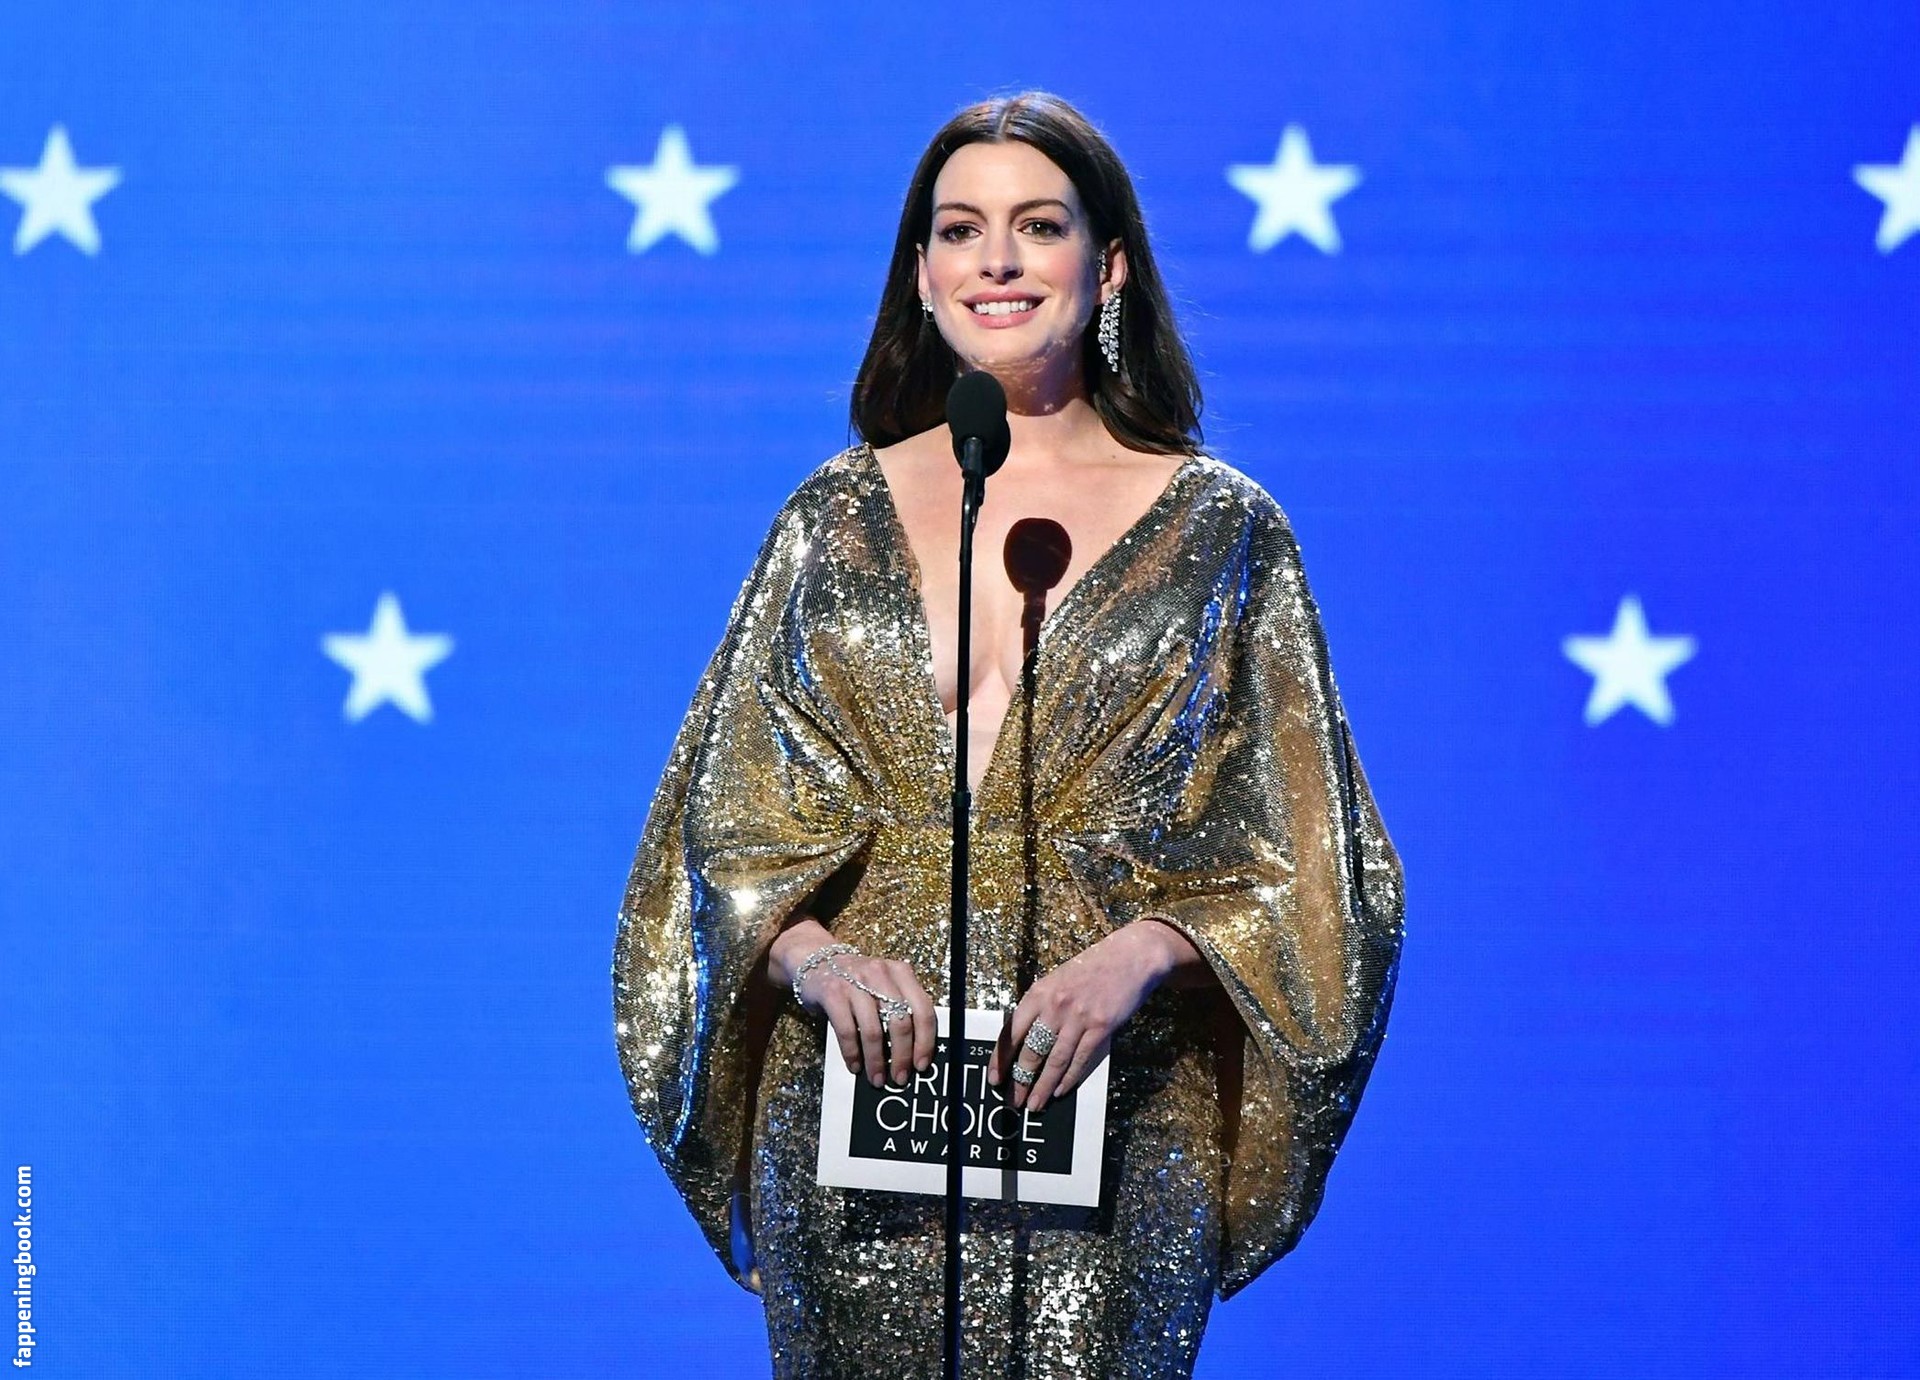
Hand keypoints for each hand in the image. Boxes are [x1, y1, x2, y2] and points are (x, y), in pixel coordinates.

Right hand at [769, 919, 934, 1087]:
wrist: (817, 960)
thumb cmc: (857, 981)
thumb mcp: (885, 985)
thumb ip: (901, 1008)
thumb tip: (914, 1053)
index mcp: (901, 972)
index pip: (923, 1009)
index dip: (925, 1041)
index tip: (922, 1065)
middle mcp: (880, 974)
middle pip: (900, 1022)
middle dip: (901, 1057)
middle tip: (899, 1078)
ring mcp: (855, 982)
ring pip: (874, 1030)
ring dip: (876, 1061)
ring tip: (876, 1078)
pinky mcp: (832, 992)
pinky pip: (846, 1031)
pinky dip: (852, 1053)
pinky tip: (854, 1065)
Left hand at [988, 920, 1196, 1111]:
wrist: (1130, 957)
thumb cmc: (1093, 968)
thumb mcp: (1057, 980)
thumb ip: (1042, 1006)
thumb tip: (1025, 1040)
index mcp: (1039, 992)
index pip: (1011, 1031)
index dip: (1001, 1058)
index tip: (995, 1078)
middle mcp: (1055, 1006)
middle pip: (1031, 1051)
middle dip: (1020, 1080)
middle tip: (1013, 1100)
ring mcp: (1078, 1017)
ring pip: (1055, 1061)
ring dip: (1042, 1086)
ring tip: (1034, 1104)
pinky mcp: (1101, 1028)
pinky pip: (1080, 1059)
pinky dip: (1069, 1078)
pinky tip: (1060, 1091)